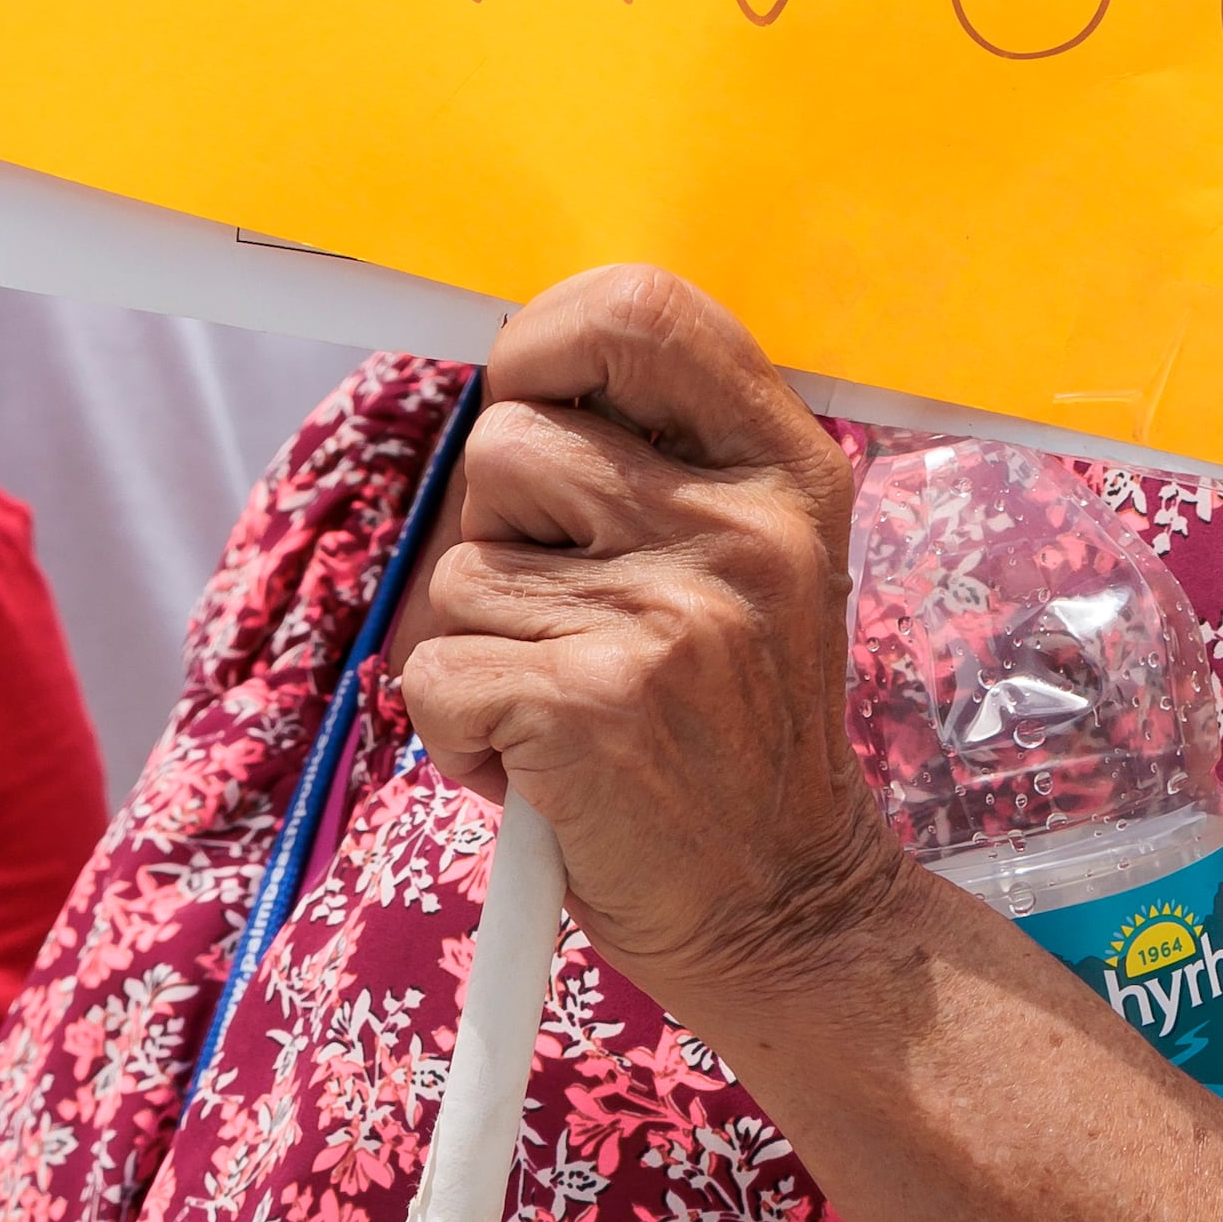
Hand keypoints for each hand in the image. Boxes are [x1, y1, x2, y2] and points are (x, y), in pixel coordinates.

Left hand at [392, 267, 905, 1019]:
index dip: (545, 339)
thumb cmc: (734, 736)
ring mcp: (669, 616)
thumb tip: (505, 385)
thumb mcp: (751, 569)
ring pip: (459, 565)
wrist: (788, 909)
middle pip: (509, 438)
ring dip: (479, 644)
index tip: (528, 397)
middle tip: (565, 618)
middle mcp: (740, 530)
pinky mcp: (591, 704)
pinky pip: (434, 670)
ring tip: (563, 705)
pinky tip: (539, 767)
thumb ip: (659, 466)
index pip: (641, 311)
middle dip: (498, 532)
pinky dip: (458, 732)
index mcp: (785, 473)